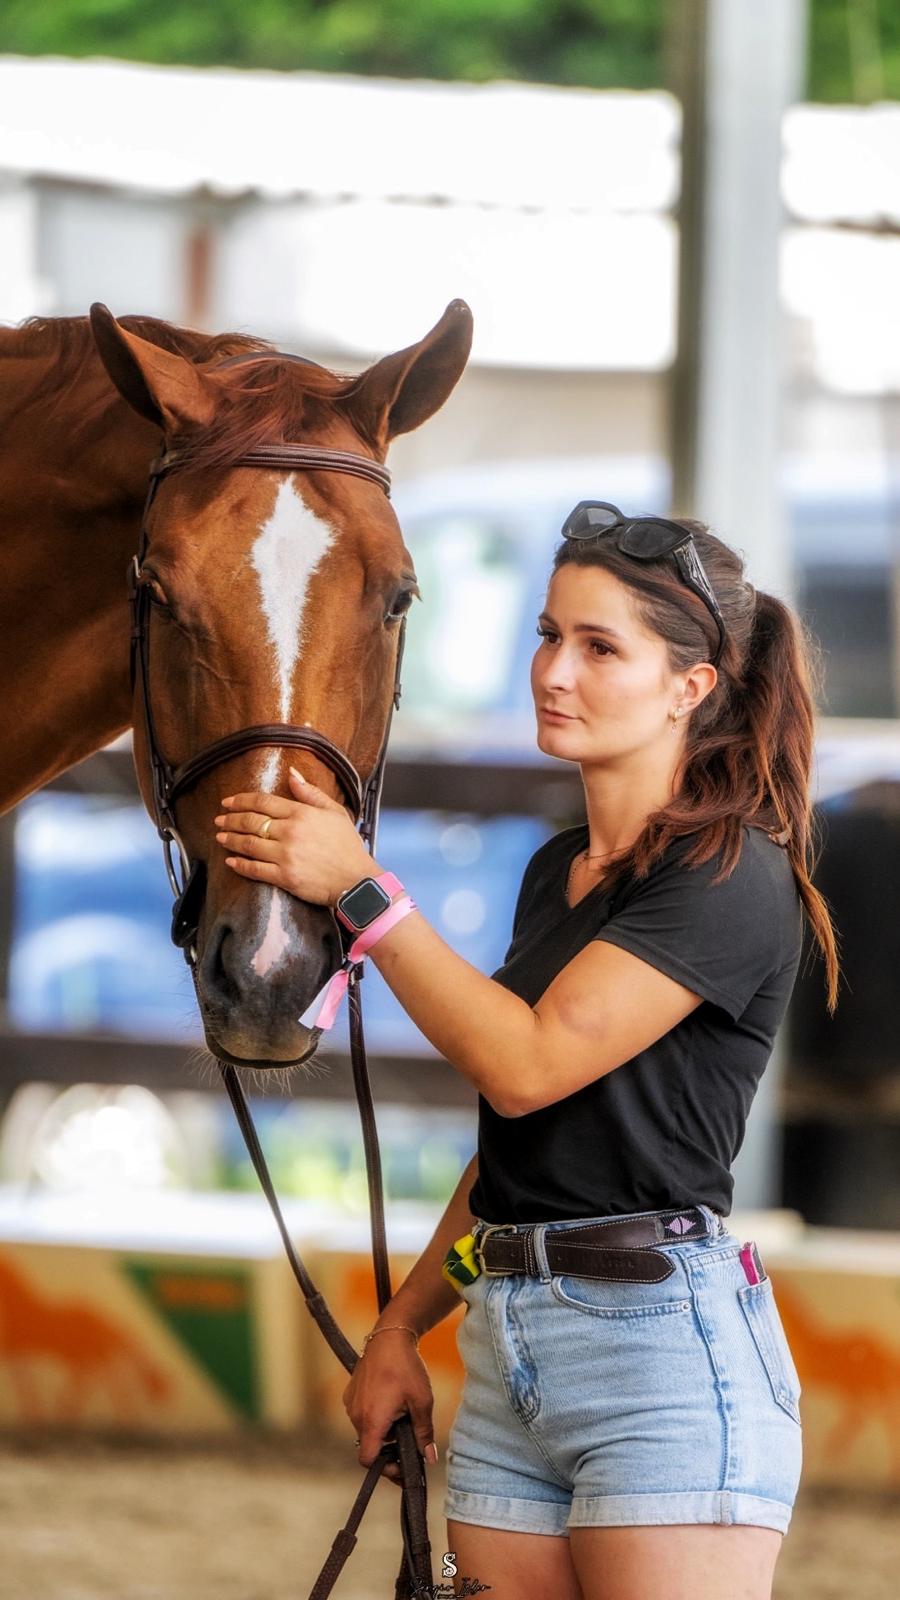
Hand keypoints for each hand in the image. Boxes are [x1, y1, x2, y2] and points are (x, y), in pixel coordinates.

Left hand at [213, 767, 374, 905]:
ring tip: (220, 836)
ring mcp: (285, 855)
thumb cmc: (348, 846)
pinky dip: (239, 864)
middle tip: (219, 819)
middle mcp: (290, 832)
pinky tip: (230, 861)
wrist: (357, 880)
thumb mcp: (334, 812)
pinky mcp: (284, 877)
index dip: (241, 800)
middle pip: (251, 821)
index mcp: (301, 813)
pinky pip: (254, 869)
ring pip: (248, 844)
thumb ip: (310, 792)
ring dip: (230, 839)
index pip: (263, 801)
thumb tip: (292, 773)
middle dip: (231, 819)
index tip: (228, 801)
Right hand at [343, 1330, 436, 1487]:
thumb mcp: (422, 1401)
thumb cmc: (406, 1367)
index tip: (401, 1464)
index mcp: (372, 1421)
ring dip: (382, 1430)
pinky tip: (391, 1402)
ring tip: (402, 1415)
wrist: (389, 1337)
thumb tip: (429, 1458)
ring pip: (366, 1430)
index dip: (385, 1469)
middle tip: (409, 1439)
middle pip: (369, 1446)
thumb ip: (424, 1433)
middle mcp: (356, 1415)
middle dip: (388, 1448)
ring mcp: (351, 1404)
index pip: (368, 1461)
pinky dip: (375, 1416)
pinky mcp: (350, 1394)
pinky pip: (361, 1414)